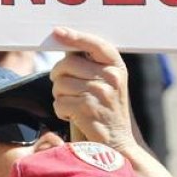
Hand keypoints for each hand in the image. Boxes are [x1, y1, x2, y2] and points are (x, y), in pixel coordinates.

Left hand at [48, 26, 137, 150]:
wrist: (119, 144)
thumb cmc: (107, 109)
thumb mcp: (108, 83)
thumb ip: (91, 64)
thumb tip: (63, 40)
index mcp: (116, 67)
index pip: (95, 44)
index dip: (75, 36)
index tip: (57, 32)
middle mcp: (111, 78)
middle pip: (67, 64)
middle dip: (59, 76)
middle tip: (67, 87)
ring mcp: (100, 94)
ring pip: (60, 84)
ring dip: (60, 95)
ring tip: (75, 104)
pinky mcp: (88, 110)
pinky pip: (59, 102)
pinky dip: (61, 111)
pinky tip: (74, 116)